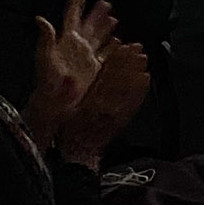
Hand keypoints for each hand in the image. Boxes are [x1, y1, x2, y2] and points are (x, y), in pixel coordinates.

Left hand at [23, 0, 116, 146]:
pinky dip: (114, 48)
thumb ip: (46, 38)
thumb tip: (40, 20)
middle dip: (96, 14)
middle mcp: (77, 48)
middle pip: (89, 26)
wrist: (56, 106)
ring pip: (99, 39)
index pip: (71, 20)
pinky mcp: (95, 70)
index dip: (75, 8)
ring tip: (114, 19)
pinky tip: (119, 44)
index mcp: (65, 42)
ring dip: (106, 28)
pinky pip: (107, 56)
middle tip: (105, 3)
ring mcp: (86, 59)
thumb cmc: (47, 83)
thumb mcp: (45, 58)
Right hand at [56, 42, 150, 170]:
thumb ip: (62, 96)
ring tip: (143, 57)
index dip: (115, 62)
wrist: (78, 157)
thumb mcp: (58, 114)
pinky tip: (146, 79)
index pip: (106, 79)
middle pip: (121, 81)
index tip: (121, 48)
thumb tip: (69, 79)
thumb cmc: (66, 134)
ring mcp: (118, 115)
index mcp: (91, 105)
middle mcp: (107, 109)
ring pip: (130, 90)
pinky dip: (141, 90)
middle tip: (136, 47)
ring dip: (137, 73)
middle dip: (129, 63)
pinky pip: (134, 103)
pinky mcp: (124, 121)